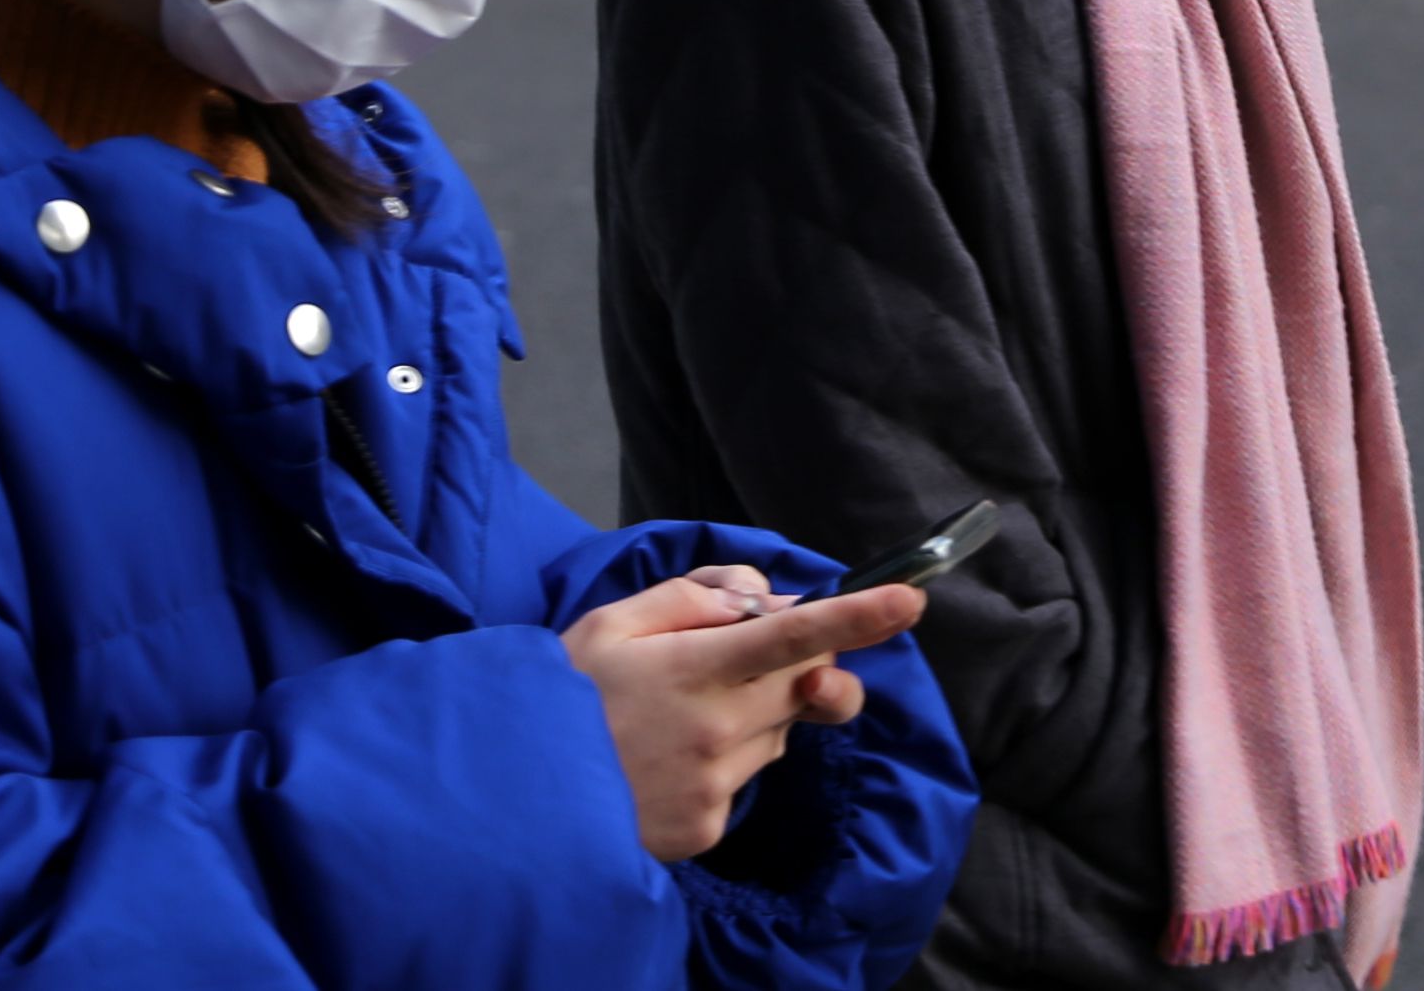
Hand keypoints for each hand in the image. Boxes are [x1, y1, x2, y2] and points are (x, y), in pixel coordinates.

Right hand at [561, 569, 925, 861]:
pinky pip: (747, 778)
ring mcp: (715, 784)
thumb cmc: (562, 697)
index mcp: (692, 668)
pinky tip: (669, 761)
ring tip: (674, 718)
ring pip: (777, 731)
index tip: (910, 601)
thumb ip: (694, 597)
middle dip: (794, 663)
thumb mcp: (611, 623)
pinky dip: (725, 762)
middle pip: (802, 682)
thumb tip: (765, 598)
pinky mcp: (709, 827)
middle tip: (733, 657)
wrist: (513, 797)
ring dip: (752, 715)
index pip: (791, 637)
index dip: (857, 618)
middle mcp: (715, 728)